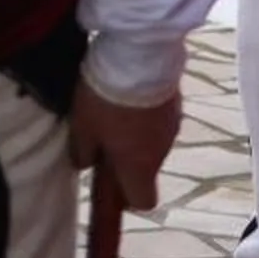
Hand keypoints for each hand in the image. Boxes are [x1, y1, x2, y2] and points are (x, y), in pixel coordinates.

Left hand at [69, 80, 178, 213]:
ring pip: (153, 142)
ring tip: (113, 107)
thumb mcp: (82, 127)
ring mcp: (173, 127)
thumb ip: (83, 153)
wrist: (138, 55)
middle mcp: (161, 153)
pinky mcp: (176, 103)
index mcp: (139, 166)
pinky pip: (160, 118)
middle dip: (127, 159)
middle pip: (147, 168)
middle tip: (103, 136)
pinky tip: (129, 92)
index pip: (144, 201)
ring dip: (137, 133)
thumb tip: (85, 165)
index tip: (109, 179)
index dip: (126, 196)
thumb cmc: (105, 99)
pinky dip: (146, 113)